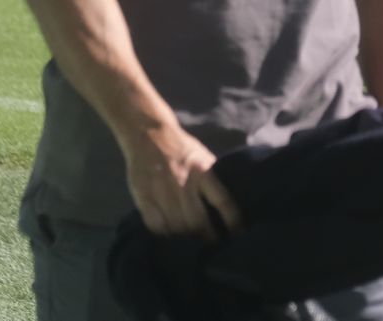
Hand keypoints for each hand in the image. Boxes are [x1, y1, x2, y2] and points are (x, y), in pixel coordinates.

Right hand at [123, 121, 240, 239]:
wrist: (149, 134)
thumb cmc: (180, 147)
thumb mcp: (202, 157)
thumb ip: (211, 178)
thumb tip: (225, 203)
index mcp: (203, 171)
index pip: (223, 201)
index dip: (232, 221)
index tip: (237, 235)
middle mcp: (184, 184)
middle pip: (198, 221)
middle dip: (208, 238)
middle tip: (212, 247)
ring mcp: (163, 192)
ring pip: (178, 226)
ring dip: (187, 240)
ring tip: (193, 248)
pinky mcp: (145, 197)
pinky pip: (156, 225)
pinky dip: (164, 235)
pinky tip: (170, 239)